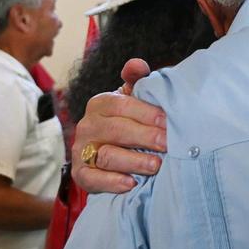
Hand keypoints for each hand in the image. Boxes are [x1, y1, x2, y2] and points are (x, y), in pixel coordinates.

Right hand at [71, 59, 165, 193]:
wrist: (110, 150)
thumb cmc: (129, 121)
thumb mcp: (133, 99)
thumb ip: (137, 80)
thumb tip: (137, 65)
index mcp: (100, 104)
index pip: (121, 105)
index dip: (145, 113)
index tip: (167, 121)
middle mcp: (88, 125)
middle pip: (116, 130)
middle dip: (145, 137)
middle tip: (168, 144)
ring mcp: (82, 150)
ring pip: (107, 155)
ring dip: (133, 161)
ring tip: (156, 165)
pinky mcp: (80, 174)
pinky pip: (93, 178)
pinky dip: (112, 182)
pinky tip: (131, 184)